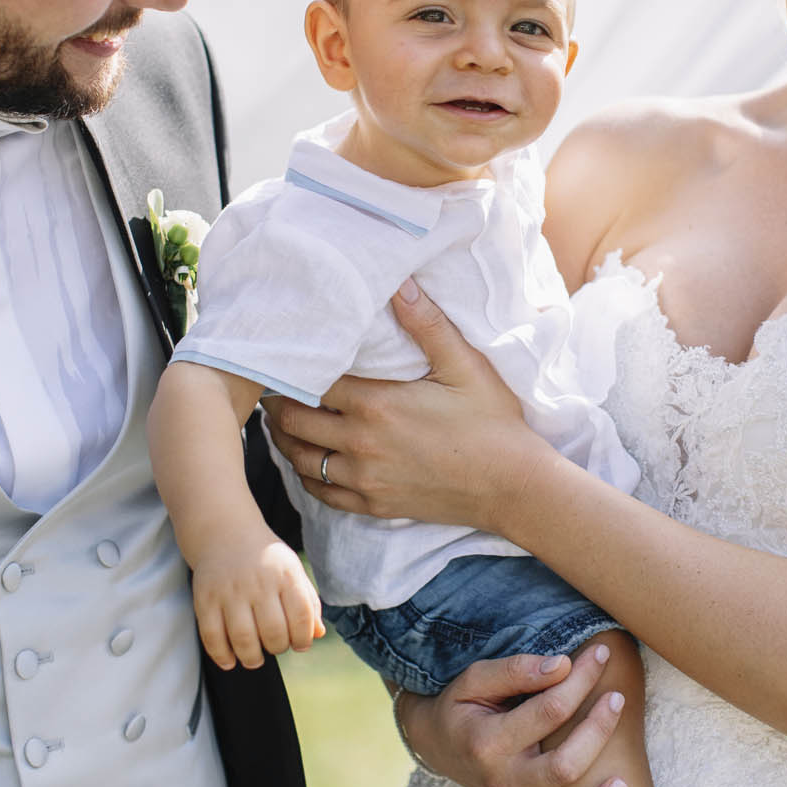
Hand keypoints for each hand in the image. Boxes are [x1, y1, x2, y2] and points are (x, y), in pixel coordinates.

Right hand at [190, 534, 323, 669]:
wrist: (225, 532)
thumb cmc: (266, 559)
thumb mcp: (294, 571)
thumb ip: (309, 603)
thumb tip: (318, 634)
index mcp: (285, 574)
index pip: (301, 617)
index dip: (303, 639)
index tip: (299, 644)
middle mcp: (258, 582)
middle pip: (273, 632)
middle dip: (277, 648)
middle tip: (275, 646)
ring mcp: (230, 590)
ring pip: (243, 639)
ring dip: (252, 658)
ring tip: (254, 658)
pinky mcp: (205, 598)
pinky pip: (212, 636)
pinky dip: (221, 655)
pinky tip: (229, 660)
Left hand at [263, 281, 559, 534]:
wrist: (512, 486)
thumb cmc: (492, 423)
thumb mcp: (465, 365)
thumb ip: (427, 324)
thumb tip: (400, 283)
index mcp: (376, 404)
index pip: (312, 381)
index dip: (294, 367)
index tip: (287, 356)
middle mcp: (360, 444)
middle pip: (293, 421)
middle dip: (279, 401)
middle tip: (274, 385)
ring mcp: (364, 478)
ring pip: (300, 459)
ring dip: (284, 438)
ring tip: (280, 419)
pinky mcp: (372, 504)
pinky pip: (321, 492)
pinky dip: (306, 474)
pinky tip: (306, 460)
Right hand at [398, 648, 627, 786]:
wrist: (437, 744)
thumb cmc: (462, 706)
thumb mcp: (476, 679)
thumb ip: (516, 670)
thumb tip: (562, 665)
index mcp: (490, 742)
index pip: (549, 710)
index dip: (580, 679)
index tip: (600, 655)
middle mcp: (503, 782)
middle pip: (563, 767)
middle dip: (598, 731)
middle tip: (617, 696)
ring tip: (623, 784)